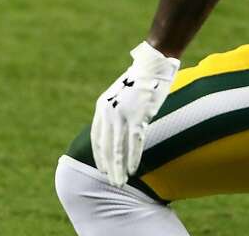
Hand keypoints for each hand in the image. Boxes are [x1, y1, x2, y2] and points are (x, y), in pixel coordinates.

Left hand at [91, 42, 179, 186]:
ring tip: (120, 182)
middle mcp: (109, 112)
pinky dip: (133, 158)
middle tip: (112, 183)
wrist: (151, 65)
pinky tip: (133, 170)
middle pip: (107, 146)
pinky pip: (134, 142)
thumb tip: (115, 130)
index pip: (97, 137)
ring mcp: (123, 115)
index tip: (102, 169)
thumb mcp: (119, 97)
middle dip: (109, 167)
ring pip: (118, 148)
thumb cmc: (138, 81)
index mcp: (102, 106)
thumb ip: (115, 112)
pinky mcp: (139, 116)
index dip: (100, 155)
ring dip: (119, 168)